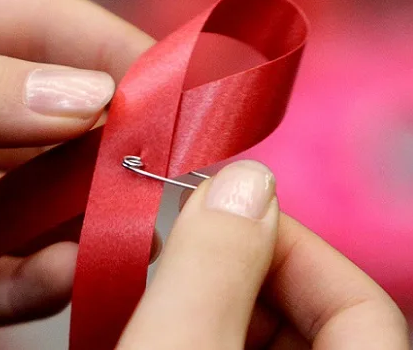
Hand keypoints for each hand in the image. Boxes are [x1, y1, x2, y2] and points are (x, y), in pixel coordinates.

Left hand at [0, 0, 153, 334]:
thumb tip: (85, 100)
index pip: (41, 28)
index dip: (110, 51)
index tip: (173, 85)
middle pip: (50, 126)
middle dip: (108, 147)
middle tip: (163, 169)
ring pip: (30, 210)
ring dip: (80, 221)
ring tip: (128, 231)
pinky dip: (34, 283)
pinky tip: (70, 276)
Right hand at [118, 160, 410, 348]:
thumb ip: (213, 266)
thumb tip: (243, 183)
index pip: (360, 306)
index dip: (291, 245)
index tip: (221, 214)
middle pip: (311, 320)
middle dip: (242, 272)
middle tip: (181, 248)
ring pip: (263, 341)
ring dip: (213, 302)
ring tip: (158, 285)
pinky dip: (201, 331)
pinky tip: (157, 322)